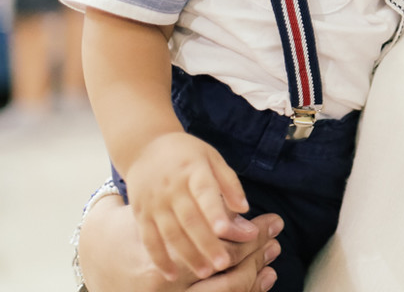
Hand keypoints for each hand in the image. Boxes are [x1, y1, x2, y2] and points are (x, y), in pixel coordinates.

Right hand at [124, 132, 250, 281]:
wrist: (144, 146)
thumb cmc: (187, 154)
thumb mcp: (212, 158)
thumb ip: (229, 183)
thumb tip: (245, 208)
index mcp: (193, 170)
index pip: (205, 193)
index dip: (215, 212)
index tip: (226, 230)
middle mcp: (171, 188)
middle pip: (189, 219)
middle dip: (206, 243)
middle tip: (223, 263)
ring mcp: (154, 202)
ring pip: (170, 233)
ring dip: (187, 255)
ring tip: (205, 272)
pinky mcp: (141, 214)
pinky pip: (149, 239)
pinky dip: (160, 258)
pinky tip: (172, 274)